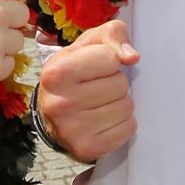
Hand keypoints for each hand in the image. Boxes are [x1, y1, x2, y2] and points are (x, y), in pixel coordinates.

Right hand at [37, 19, 139, 162]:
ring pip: (127, 107)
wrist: (52, 113)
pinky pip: (129, 129)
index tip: (94, 67)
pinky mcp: (87, 149)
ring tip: (101, 102)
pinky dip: (123, 123)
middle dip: (114, 82)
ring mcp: (72, 130)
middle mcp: (60, 103)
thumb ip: (113, 34)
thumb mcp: (88, 43)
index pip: (111, 58)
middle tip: (97, 87)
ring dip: (120, 102)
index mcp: (57, 73)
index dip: (108, 60)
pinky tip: (105, 119)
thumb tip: (132, 57)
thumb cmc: (74, 70)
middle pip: (120, 84)